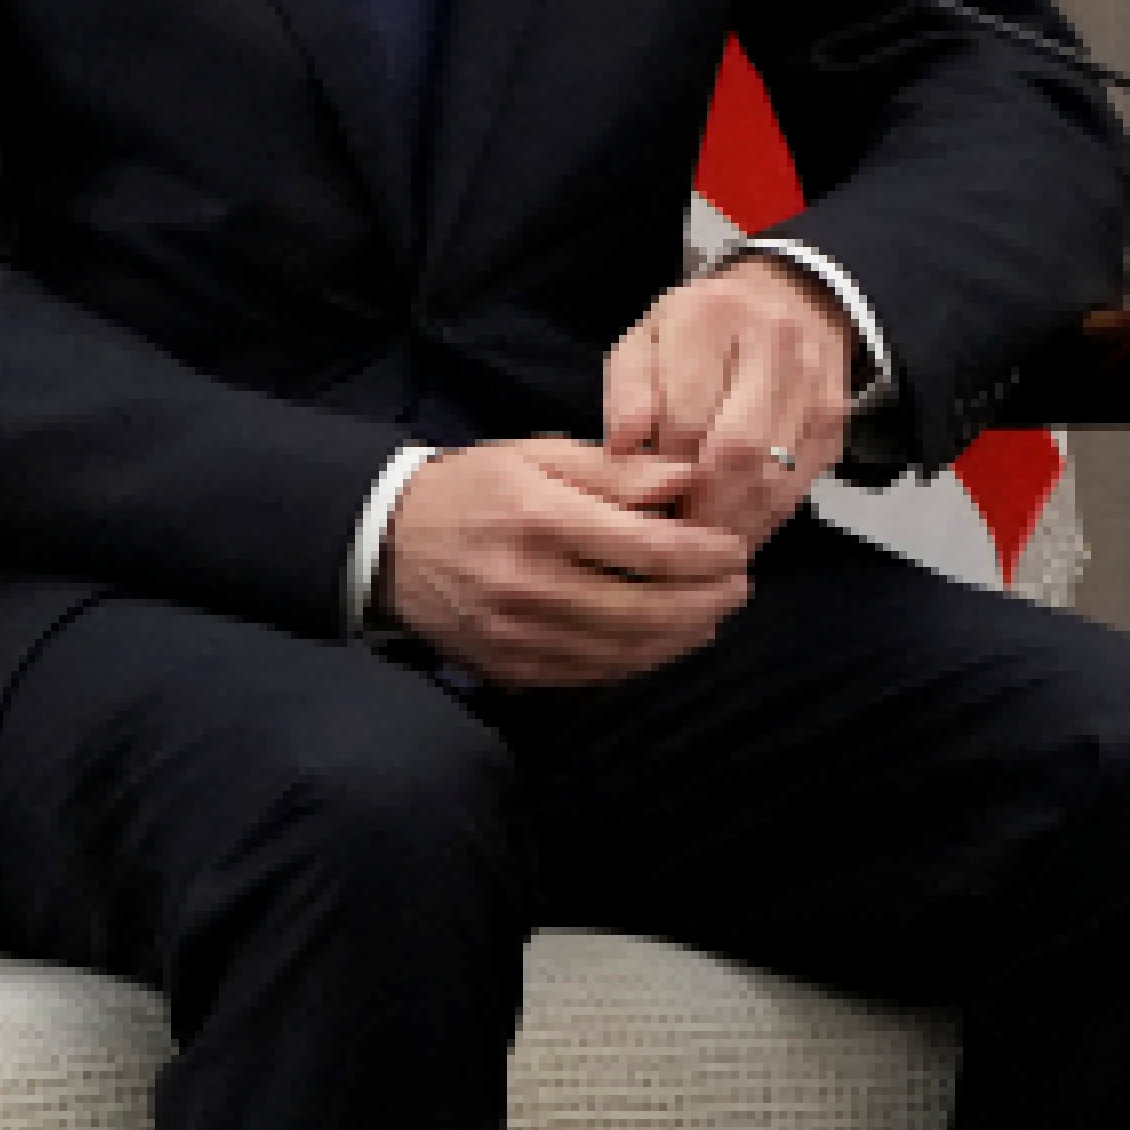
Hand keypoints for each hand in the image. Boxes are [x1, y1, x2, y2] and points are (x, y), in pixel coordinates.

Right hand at [382, 439, 758, 684]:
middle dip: (707, 602)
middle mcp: (529, 583)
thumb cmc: (476, 488)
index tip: (736, 549)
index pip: (650, 551)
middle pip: (646, 610)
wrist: (390, 543)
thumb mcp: (541, 455)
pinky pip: (593, 673)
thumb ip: (618, 471)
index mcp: (542, 519)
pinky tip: (666, 640)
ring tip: (713, 614)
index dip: (707, 555)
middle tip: (739, 587)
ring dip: (683, 637)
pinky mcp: (510, 668)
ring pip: (626, 651)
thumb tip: (688, 481)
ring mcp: (518, 634)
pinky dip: (641, 660)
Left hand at [599, 255, 860, 537]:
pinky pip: (799, 484)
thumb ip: (626, 393)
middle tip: (673, 535)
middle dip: (702, 506)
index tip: (642, 499)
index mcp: (711, 315)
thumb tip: (623, 446)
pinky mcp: (834, 416)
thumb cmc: (700, 329)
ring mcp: (813, 379)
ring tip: (700, 539)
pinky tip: (736, 526)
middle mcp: (773, 340)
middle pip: (739, 449)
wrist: (785, 298)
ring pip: (773, 476)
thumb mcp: (644, 340)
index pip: (685, 416)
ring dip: (733, 521)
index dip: (660, 469)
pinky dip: (764, 517)